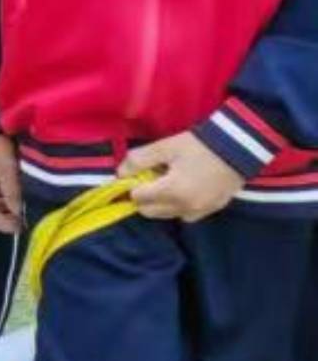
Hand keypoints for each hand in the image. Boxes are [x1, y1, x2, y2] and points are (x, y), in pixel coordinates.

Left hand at [123, 131, 243, 222]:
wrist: (240, 148)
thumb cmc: (200, 145)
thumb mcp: (165, 147)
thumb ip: (138, 159)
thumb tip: (120, 172)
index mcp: (171, 192)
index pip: (137, 198)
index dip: (133, 185)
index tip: (137, 174)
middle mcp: (185, 207)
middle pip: (150, 211)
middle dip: (144, 197)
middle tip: (151, 178)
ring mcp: (201, 211)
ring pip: (168, 215)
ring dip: (161, 203)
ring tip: (169, 181)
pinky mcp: (213, 209)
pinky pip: (187, 214)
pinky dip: (179, 206)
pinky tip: (185, 188)